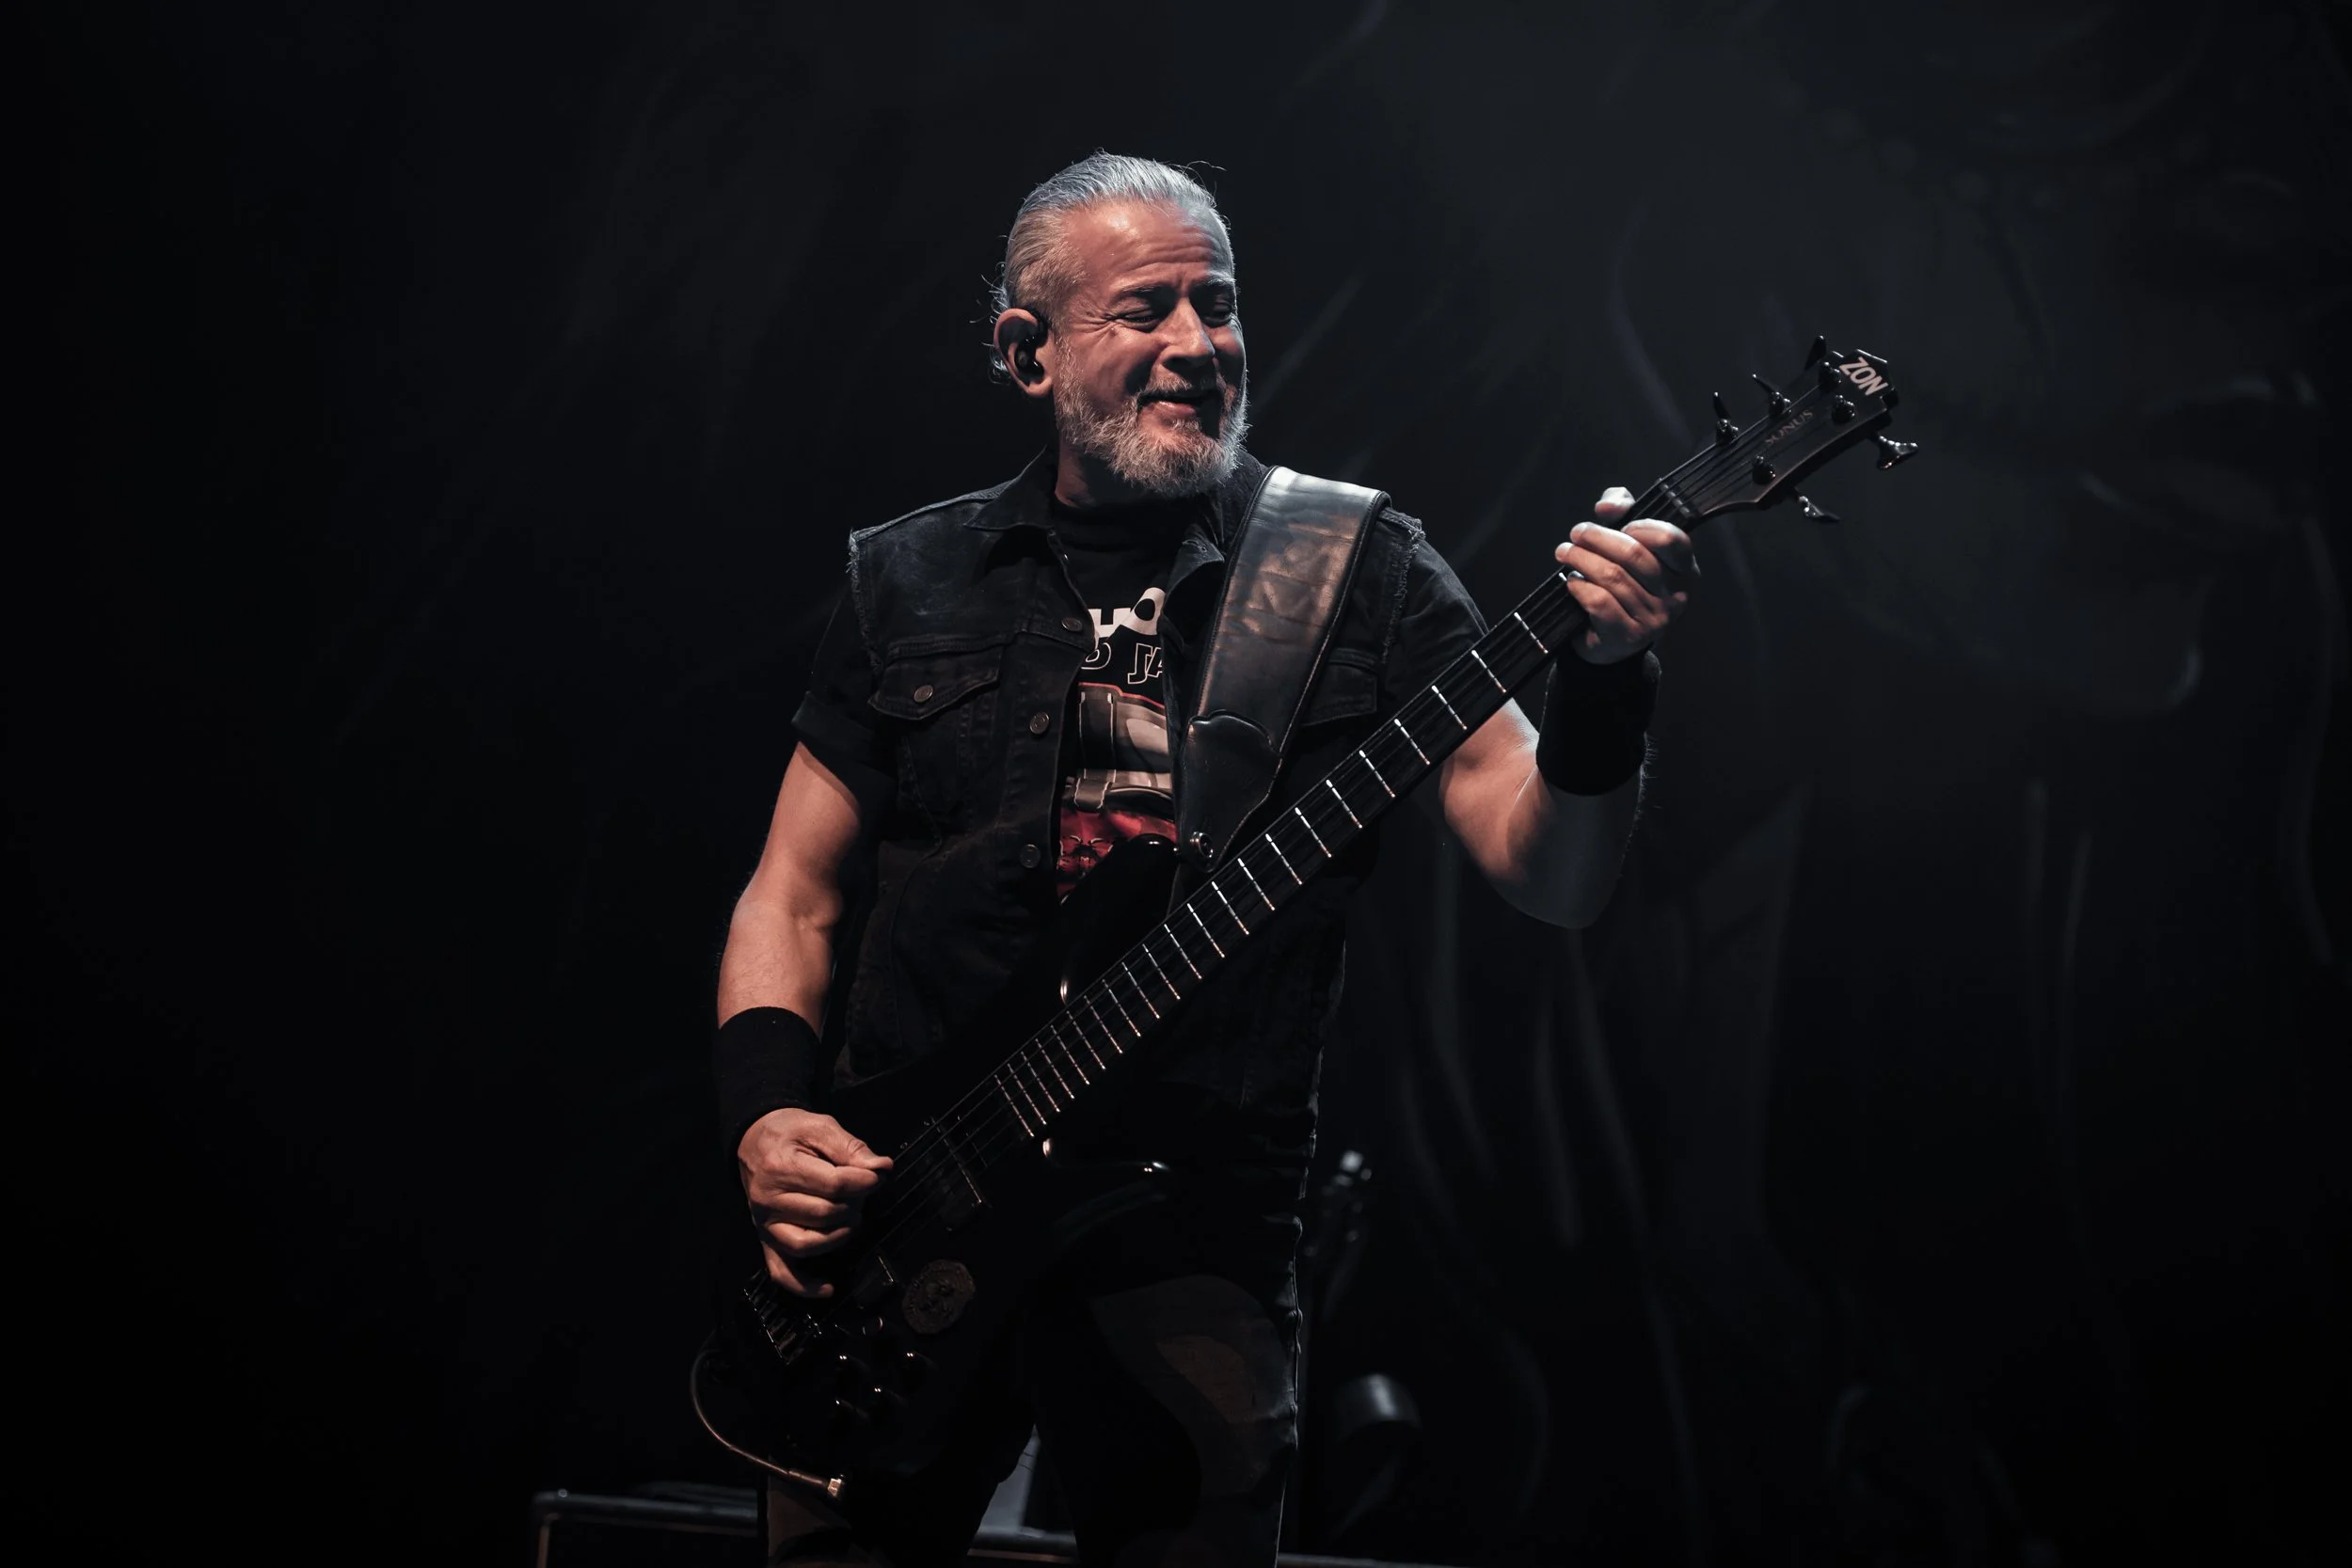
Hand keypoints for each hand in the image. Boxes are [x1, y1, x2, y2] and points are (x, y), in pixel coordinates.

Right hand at [736, 1106, 892, 1298]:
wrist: (753, 1139)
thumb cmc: (790, 1132)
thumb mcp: (820, 1127)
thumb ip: (851, 1147)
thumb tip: (882, 1167)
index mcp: (780, 1167)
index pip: (833, 1184)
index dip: (864, 1182)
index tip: (877, 1176)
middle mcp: (768, 1200)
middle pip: (823, 1214)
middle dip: (853, 1204)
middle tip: (862, 1193)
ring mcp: (765, 1224)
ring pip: (806, 1244)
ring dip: (838, 1236)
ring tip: (851, 1219)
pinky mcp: (766, 1239)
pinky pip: (782, 1271)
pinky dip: (804, 1286)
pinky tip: (828, 1288)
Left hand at [1552, 486, 1697, 664]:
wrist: (1611, 640)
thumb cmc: (1624, 583)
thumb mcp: (1630, 542)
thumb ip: (1624, 510)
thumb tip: (1608, 507)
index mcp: (1685, 570)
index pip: (1670, 539)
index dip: (1640, 526)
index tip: (1618, 524)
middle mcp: (1676, 596)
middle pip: (1633, 555)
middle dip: (1597, 538)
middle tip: (1576, 533)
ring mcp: (1655, 620)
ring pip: (1612, 577)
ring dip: (1582, 560)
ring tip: (1565, 553)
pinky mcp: (1629, 636)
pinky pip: (1600, 603)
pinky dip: (1581, 587)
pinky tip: (1572, 582)